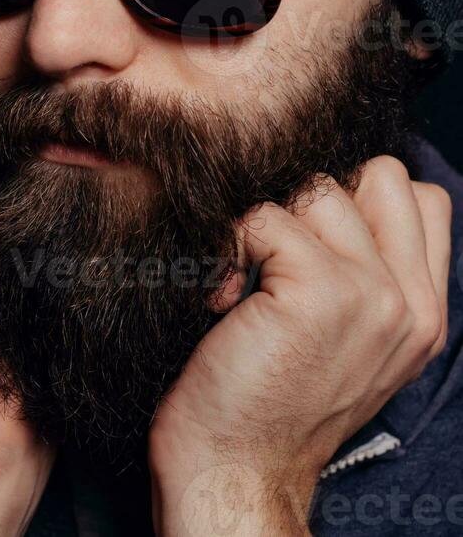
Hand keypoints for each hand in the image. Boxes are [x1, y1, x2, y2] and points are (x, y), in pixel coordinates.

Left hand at [148, 157, 451, 536]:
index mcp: (423, 313)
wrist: (235, 472)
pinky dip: (232, 245)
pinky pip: (264, 216)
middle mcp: (410, 302)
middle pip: (378, 174)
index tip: (311, 243)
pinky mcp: (320, 291)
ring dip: (269, 225)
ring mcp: (372, 294)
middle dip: (319, 199)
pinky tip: (225, 299)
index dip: (359, 200)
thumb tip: (333, 194)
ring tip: (249, 282)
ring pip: (316, 188)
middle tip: (280, 256)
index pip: (418, 197)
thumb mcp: (346, 341)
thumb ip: (366, 273)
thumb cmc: (272, 399)